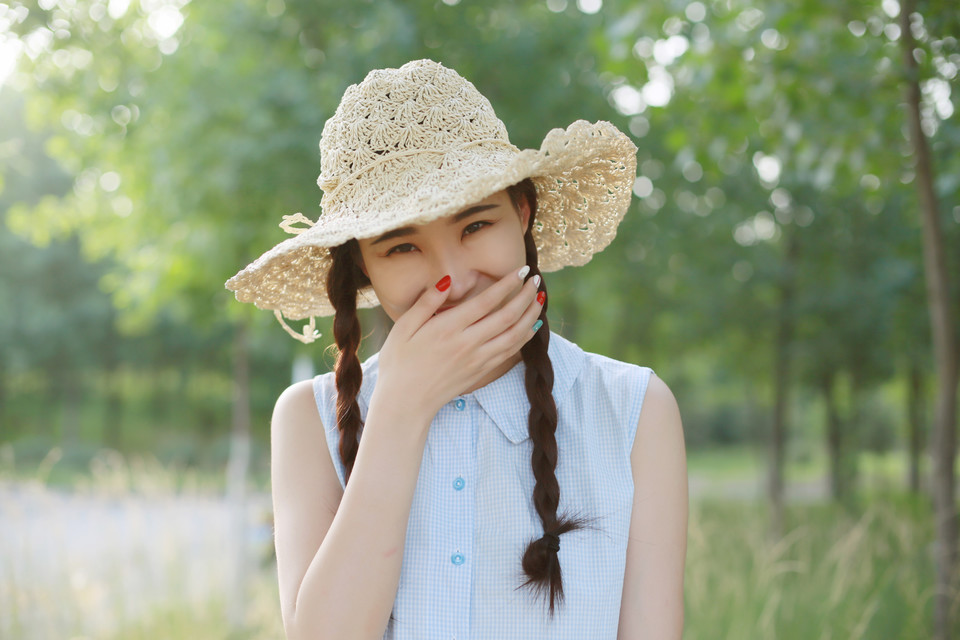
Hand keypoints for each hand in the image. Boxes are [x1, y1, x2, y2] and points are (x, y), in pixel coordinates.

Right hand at [372, 266, 543, 422]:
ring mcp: (477, 360)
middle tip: (536, 279)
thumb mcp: (403, 328)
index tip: (520, 270)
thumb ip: (426, 303)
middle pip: (507, 316)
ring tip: (541, 299)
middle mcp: (467, 344)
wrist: (405, 403)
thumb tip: (446, 280)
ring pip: (514, 335)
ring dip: (531, 315)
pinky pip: (510, 352)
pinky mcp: (481, 372)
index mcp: (448, 328)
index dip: (507, 284)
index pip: (487, 301)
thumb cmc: (398, 363)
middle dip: (525, 296)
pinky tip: (532, 326)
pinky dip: (525, 338)